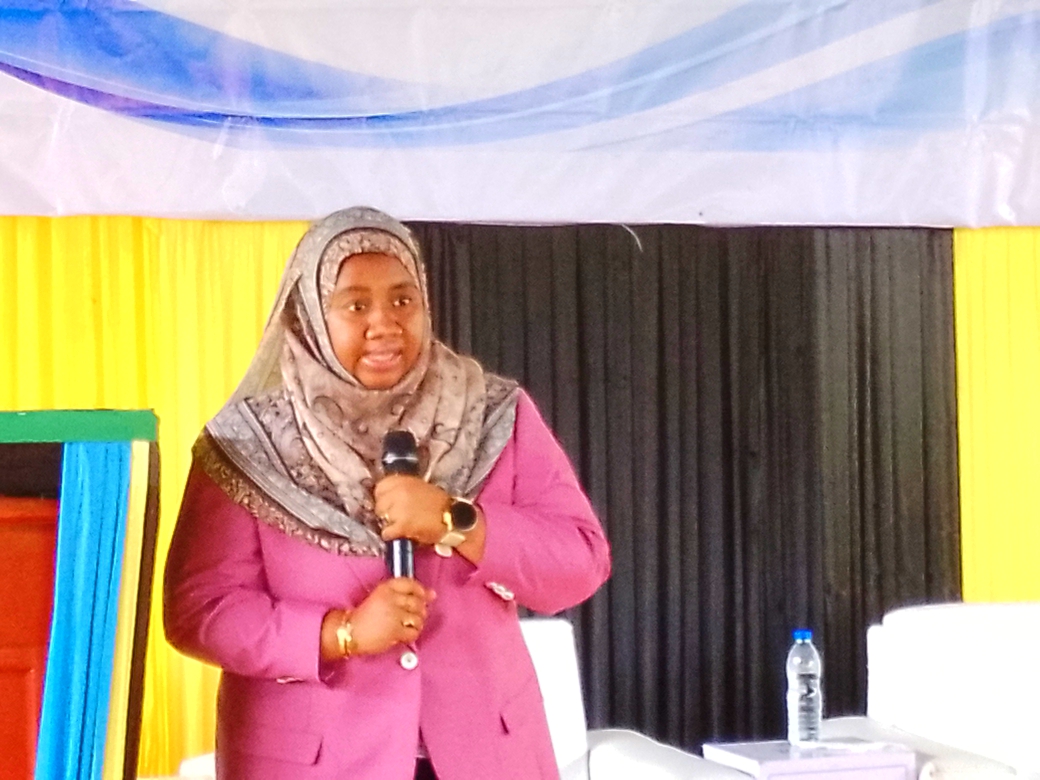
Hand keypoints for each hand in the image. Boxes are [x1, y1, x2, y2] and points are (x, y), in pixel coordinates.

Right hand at [321, 577, 435, 659]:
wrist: (349, 631)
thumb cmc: (363, 616)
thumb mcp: (379, 597)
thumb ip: (401, 594)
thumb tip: (432, 594)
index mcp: (386, 588)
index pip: (411, 584)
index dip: (421, 590)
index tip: (426, 595)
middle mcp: (391, 599)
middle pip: (418, 602)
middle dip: (420, 610)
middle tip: (414, 615)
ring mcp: (394, 614)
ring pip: (418, 617)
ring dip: (417, 623)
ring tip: (408, 625)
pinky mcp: (394, 630)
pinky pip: (413, 632)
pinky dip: (412, 634)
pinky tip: (405, 634)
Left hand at [375, 474, 449, 545]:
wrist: (454, 518)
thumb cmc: (438, 503)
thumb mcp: (419, 487)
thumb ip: (401, 489)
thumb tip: (385, 496)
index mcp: (403, 480)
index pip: (379, 488)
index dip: (383, 498)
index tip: (389, 504)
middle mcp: (398, 492)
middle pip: (379, 505)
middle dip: (385, 511)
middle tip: (396, 516)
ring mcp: (399, 508)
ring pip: (382, 519)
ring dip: (388, 524)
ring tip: (400, 525)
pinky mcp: (402, 524)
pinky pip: (386, 532)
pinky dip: (391, 535)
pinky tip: (400, 534)